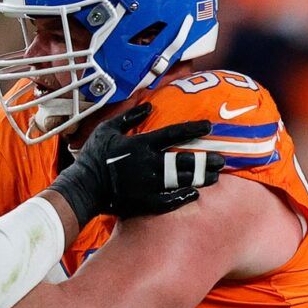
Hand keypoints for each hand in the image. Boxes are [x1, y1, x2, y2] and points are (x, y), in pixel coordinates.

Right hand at [47, 102, 224, 226]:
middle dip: (207, 159)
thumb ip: (129, 118)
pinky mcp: (147, 202)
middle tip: (223, 159)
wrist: (84, 187)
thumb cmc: (94, 156)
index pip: (173, 134)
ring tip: (216, 176)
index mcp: (141, 144)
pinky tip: (196, 193)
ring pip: (183, 180)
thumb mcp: (107, 130)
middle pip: (185, 160)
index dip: (194, 128)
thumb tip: (148, 105)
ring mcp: (149, 184)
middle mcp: (149, 163)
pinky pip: (171, 200)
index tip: (209, 126)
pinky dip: (185, 196)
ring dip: (202, 178)